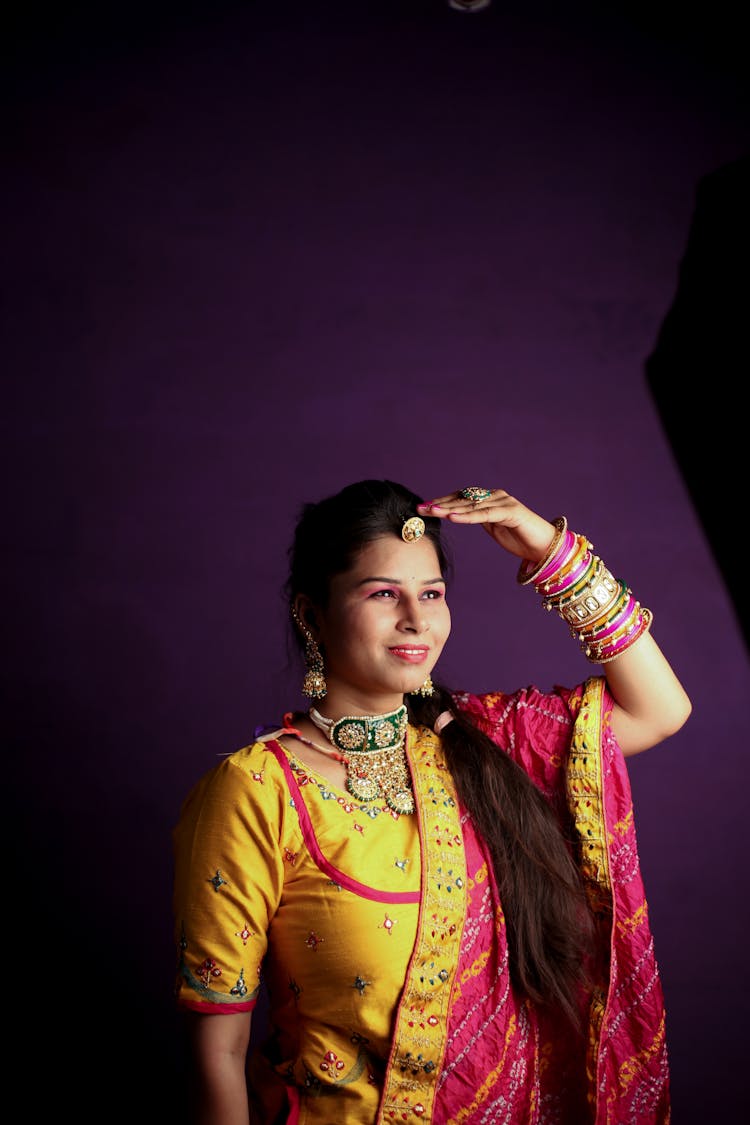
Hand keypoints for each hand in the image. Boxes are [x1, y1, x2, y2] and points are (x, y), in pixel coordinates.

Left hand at [417, 488, 557, 564]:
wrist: (545, 547)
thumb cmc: (521, 539)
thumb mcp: (493, 528)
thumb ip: (478, 519)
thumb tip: (459, 515)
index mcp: (491, 499)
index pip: (462, 497)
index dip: (442, 501)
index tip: (424, 507)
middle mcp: (496, 496)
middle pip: (463, 499)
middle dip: (440, 504)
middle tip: (421, 508)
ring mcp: (504, 502)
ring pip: (472, 505)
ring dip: (450, 508)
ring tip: (432, 511)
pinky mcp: (512, 512)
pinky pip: (485, 514)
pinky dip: (468, 516)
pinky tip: (453, 517)